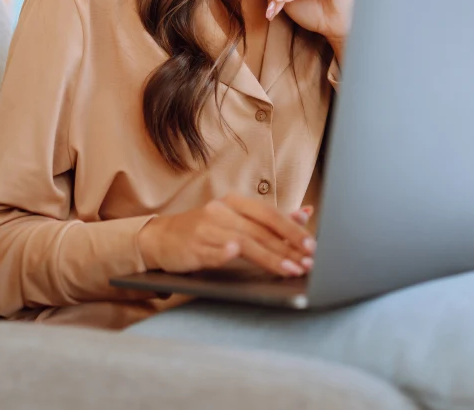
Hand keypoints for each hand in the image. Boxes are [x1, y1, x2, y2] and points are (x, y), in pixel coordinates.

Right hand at [137, 195, 316, 276]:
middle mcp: (221, 212)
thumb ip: (271, 219)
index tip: (311, 245)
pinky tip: (235, 254)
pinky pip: (211, 250)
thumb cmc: (205, 230)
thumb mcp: (237, 219)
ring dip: (268, 257)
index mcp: (235, 203)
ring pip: (243, 241)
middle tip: (308, 263)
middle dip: (287, 248)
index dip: (292, 229)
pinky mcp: (192, 247)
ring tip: (289, 270)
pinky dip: (223, 251)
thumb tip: (306, 213)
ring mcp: (206, 229)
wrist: (162, 237)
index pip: (269, 214)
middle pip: (260, 229)